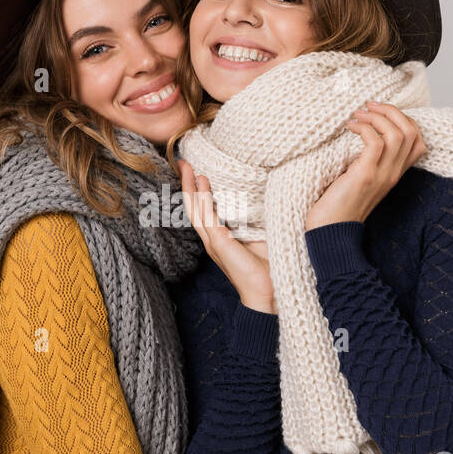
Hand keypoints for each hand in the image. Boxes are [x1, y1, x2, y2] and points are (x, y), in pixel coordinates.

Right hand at [177, 159, 275, 313]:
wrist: (269, 290)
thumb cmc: (268, 266)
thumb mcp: (260, 236)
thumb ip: (255, 220)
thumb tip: (264, 198)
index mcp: (219, 238)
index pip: (203, 210)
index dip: (197, 190)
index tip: (196, 170)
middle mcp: (212, 239)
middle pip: (192, 207)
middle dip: (187, 184)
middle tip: (183, 162)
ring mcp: (213, 241)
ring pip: (195, 209)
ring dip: (190, 187)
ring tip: (188, 167)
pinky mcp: (219, 243)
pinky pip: (207, 216)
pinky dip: (204, 198)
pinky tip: (203, 183)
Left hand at [305, 101, 426, 230]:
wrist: (330, 231)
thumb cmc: (338, 204)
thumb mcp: (360, 177)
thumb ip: (368, 160)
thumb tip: (361, 133)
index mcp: (394, 173)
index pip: (418, 140)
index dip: (403, 119)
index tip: (380, 111)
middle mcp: (393, 173)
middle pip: (411, 131)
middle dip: (391, 110)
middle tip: (368, 105)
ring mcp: (381, 175)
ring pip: (397, 134)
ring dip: (377, 117)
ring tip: (358, 114)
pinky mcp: (365, 175)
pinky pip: (375, 142)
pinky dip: (364, 128)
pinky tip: (350, 127)